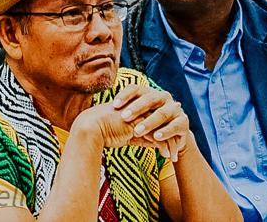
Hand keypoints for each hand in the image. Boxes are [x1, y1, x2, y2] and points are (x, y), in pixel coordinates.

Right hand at [74, 85, 191, 159]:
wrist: (91, 130)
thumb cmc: (103, 132)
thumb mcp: (126, 134)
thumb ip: (139, 135)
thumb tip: (152, 142)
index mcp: (136, 108)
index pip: (156, 119)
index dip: (163, 132)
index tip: (169, 145)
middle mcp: (140, 110)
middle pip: (162, 123)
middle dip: (170, 138)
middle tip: (175, 152)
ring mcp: (141, 116)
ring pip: (162, 130)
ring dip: (170, 144)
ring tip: (173, 157)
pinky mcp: (140, 124)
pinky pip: (158, 136)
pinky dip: (164, 147)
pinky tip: (168, 156)